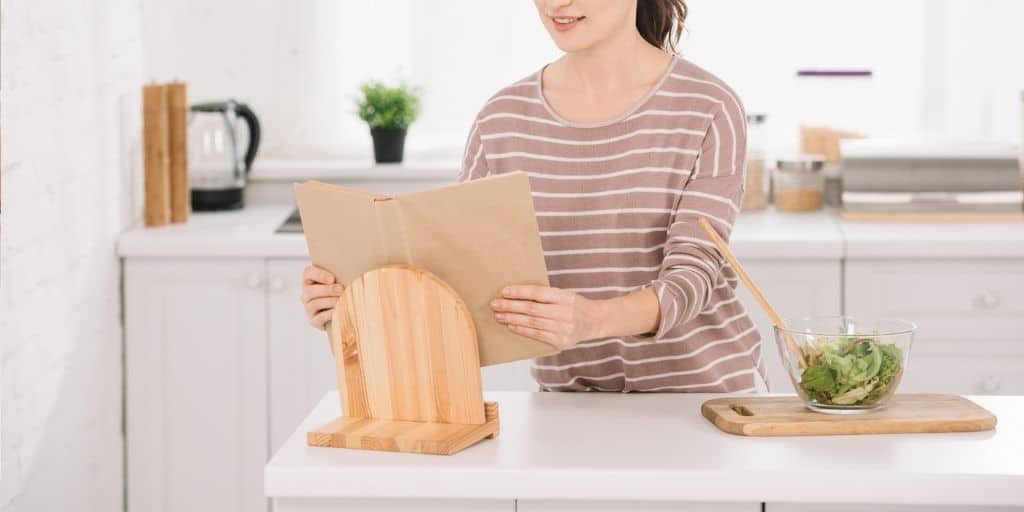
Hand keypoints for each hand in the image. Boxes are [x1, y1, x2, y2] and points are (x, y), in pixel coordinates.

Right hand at [301, 265, 343, 329]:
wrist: (344, 313)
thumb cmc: (343, 292)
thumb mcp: (342, 280)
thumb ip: (343, 273)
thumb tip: (358, 265)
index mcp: (310, 280)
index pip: (308, 273)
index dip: (318, 275)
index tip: (332, 279)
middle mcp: (307, 294)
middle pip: (310, 290)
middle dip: (327, 290)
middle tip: (341, 289)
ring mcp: (309, 308)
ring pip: (314, 304)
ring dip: (329, 301)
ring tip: (341, 300)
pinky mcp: (314, 321)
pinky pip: (319, 318)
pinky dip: (330, 314)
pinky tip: (339, 310)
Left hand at [490, 285, 604, 349]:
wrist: (596, 321)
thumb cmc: (576, 305)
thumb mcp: (565, 294)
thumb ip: (546, 295)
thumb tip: (518, 294)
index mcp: (566, 297)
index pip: (539, 293)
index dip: (520, 292)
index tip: (504, 291)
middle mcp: (565, 313)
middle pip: (532, 310)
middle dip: (511, 307)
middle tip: (495, 304)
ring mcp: (563, 329)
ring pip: (532, 323)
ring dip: (513, 319)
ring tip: (499, 316)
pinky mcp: (560, 341)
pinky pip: (537, 335)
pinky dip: (522, 330)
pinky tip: (511, 326)